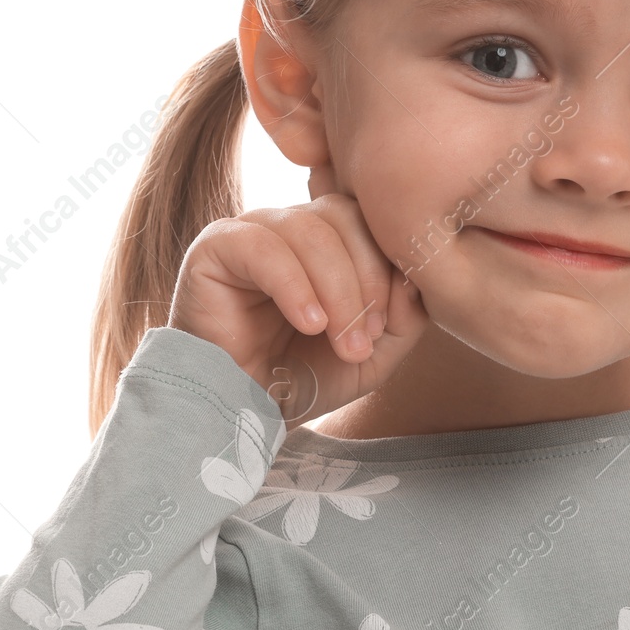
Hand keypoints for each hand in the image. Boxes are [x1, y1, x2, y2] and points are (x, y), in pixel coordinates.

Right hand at [167, 193, 427, 423]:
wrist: (242, 413)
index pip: (370, 218)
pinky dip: (295, 287)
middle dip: (367, 280)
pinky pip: (263, 247)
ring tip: (342, 342)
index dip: (389, 265)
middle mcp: (292, 225)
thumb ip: (405, 316)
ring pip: (310, 230)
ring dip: (337, 290)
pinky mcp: (215, 247)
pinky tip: (308, 324)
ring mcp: (252, 230)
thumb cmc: (304, 379)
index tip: (389, 325)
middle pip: (345, 217)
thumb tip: (414, 278)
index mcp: (330, 238)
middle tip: (367, 338)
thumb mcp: (372, 354)